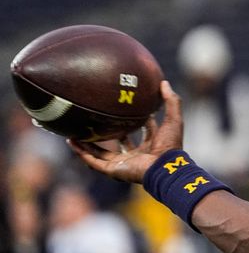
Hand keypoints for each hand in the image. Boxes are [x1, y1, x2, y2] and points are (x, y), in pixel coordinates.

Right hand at [67, 80, 182, 183]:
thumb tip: (165, 82)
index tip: (130, 108)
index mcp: (153, 145)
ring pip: (101, 153)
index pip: (146, 131)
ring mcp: (124, 163)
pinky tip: (72, 141)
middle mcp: (138, 155)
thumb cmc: (170, 146)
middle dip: (111, 132)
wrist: (164, 167)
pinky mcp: (113, 170)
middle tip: (99, 119)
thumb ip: (171, 101)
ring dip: (88, 144)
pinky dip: (82, 152)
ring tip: (76, 131)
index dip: (139, 120)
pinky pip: (93, 161)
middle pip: (121, 143)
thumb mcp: (173, 119)